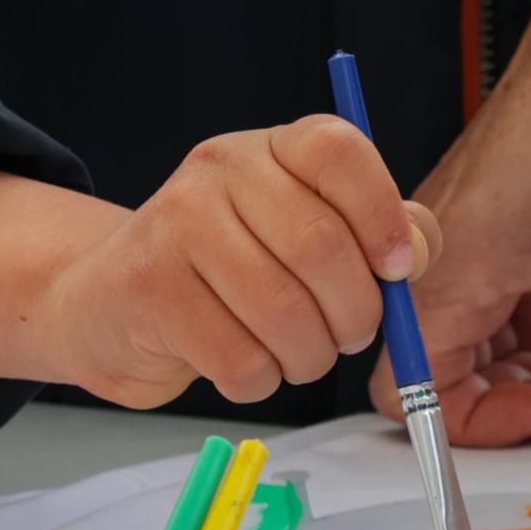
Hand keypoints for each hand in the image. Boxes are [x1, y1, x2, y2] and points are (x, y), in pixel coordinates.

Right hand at [39, 118, 436, 406]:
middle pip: (322, 247)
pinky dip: (262, 381)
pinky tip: (246, 364)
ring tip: (300, 353)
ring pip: (285, 314)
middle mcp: (220, 171)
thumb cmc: (234, 273)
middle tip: (351, 334)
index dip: (383, 217)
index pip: (339, 152)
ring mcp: (175, 225)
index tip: (398, 270)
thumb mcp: (310, 234)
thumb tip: (418, 250)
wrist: (112, 302)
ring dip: (312, 356)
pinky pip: (242, 360)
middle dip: (356, 313)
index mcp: (272, 149)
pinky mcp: (150, 290)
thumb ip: (382, 235)